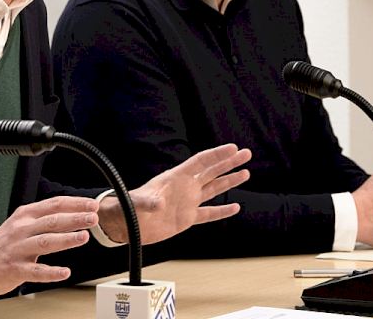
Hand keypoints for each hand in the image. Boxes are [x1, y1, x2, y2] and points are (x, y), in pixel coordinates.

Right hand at [0, 196, 99, 295]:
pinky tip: (64, 272)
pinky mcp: (15, 268)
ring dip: (66, 239)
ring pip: (45, 242)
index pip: (54, 204)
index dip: (74, 204)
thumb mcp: (21, 223)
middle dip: (75, 219)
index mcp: (25, 215)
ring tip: (84, 237)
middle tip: (93, 218)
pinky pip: (35, 271)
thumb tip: (73, 213)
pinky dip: (51, 272)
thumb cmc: (3, 243)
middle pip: (52, 221)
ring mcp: (18, 249)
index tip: (91, 205)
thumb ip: (43, 218)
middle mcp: (22, 229)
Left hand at [98, 143, 251, 243]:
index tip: (233, 148)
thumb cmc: (129, 207)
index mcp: (176, 178)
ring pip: (214, 189)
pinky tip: (234, 208)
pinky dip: (222, 212)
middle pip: (212, 172)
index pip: (201, 162)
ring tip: (246, 173)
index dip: (217, 154)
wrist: (126, 224)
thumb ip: (148, 201)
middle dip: (229, 162)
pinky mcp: (187, 218)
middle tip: (246, 153)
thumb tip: (158, 204)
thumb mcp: (137, 202)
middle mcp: (185, 188)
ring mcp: (187, 202)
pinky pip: (209, 214)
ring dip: (229, 182)